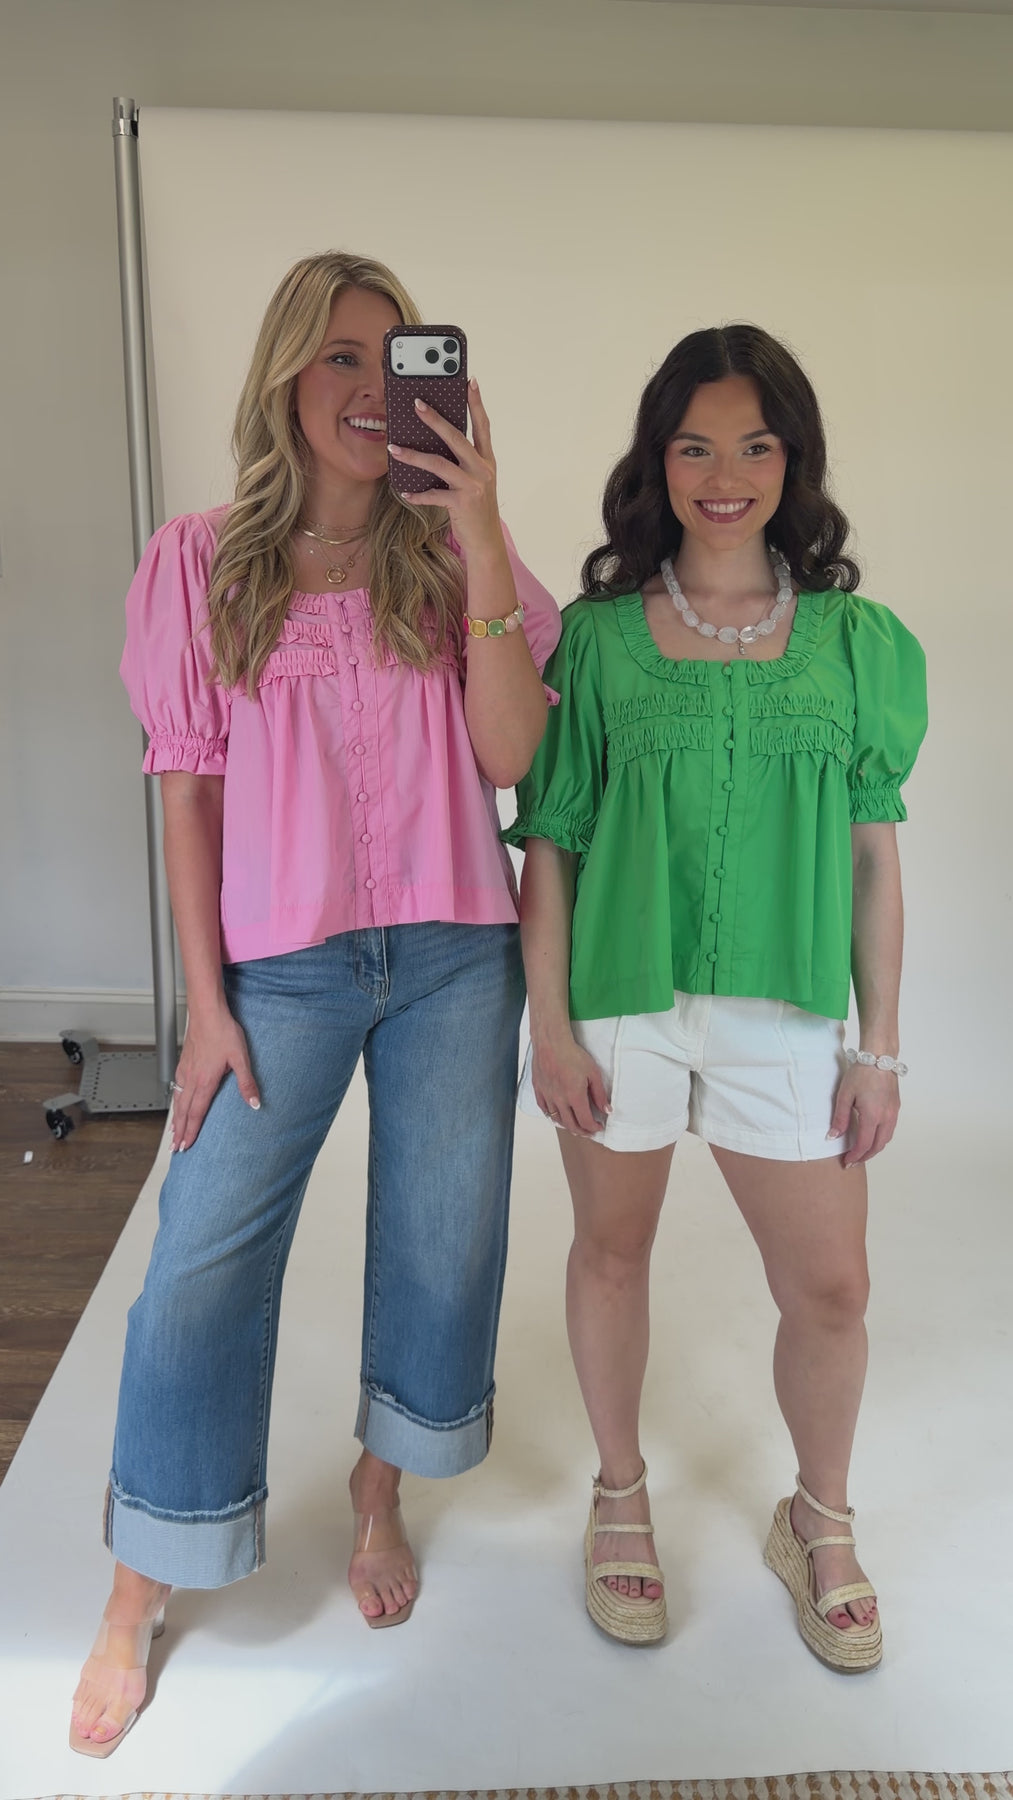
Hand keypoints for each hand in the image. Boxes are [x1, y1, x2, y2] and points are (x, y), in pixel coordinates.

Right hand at [171, 1002, 260, 1150]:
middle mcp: (192, 1079)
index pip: (196, 1113)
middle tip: (175, 1148)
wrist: (207, 1012)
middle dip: (179, 1132)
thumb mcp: (241, 1058)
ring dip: (175, 1118)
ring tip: (173, 1132)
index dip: (191, 1132)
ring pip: (178, 1100)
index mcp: (205, 1081)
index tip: (186, 1146)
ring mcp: (185, 1070)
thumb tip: (255, 1103)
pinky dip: (175, 1100)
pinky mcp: (184, 1062)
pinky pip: (177, 1087)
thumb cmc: (223, 1032)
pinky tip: (177, 1101)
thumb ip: (247, 1083)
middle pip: (183, 1111)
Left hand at [387, 378, 503, 558]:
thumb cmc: (476, 509)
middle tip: (417, 404)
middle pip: (456, 437)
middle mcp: (482, 470)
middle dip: (435, 419)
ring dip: (414, 455)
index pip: (483, 425)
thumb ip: (461, 462)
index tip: (470, 380)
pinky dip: (417, 494)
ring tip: (394, 448)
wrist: (486, 542)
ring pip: (440, 464)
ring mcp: (473, 486)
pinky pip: (434, 494)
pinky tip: (404, 491)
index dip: (476, 403)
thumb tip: (434, 443)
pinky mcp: (462, 504)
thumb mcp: (475, 481)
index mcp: (486, 460)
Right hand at [531, 1034, 610, 1137]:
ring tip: (575, 1126)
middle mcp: (560, 1101)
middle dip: (582, 1131)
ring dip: (567, 1126)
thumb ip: (600, 1094)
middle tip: (588, 1131)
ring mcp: (547, 1096)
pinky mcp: (539, 1090)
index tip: (599, 1127)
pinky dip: (552, 1116)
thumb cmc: (573, 1055)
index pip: (585, 1121)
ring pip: (557, 1119)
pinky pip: (544, 1109)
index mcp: (575, 1097)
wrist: (551, 1043)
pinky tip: (557, 1115)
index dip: (593, 1127)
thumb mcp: (593, 1073)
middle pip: (571, 1125)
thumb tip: (607, 1110)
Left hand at [827, 1062, 899, 1164]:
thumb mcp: (845, 1095)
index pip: (864, 1144)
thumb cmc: (861, 1074)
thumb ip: (839, 1118)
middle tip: (854, 1161)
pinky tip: (872, 1136)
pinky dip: (881, 1138)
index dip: (855, 1156)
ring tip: (862, 1151)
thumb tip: (833, 1137)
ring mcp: (893, 1113)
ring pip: (886, 1139)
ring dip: (875, 1148)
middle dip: (866, 1156)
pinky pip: (890, 1129)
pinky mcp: (896, 1107)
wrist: (879, 1058)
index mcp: (873, 1116)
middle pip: (878, 1146)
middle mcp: (886, 1117)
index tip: (847, 1161)